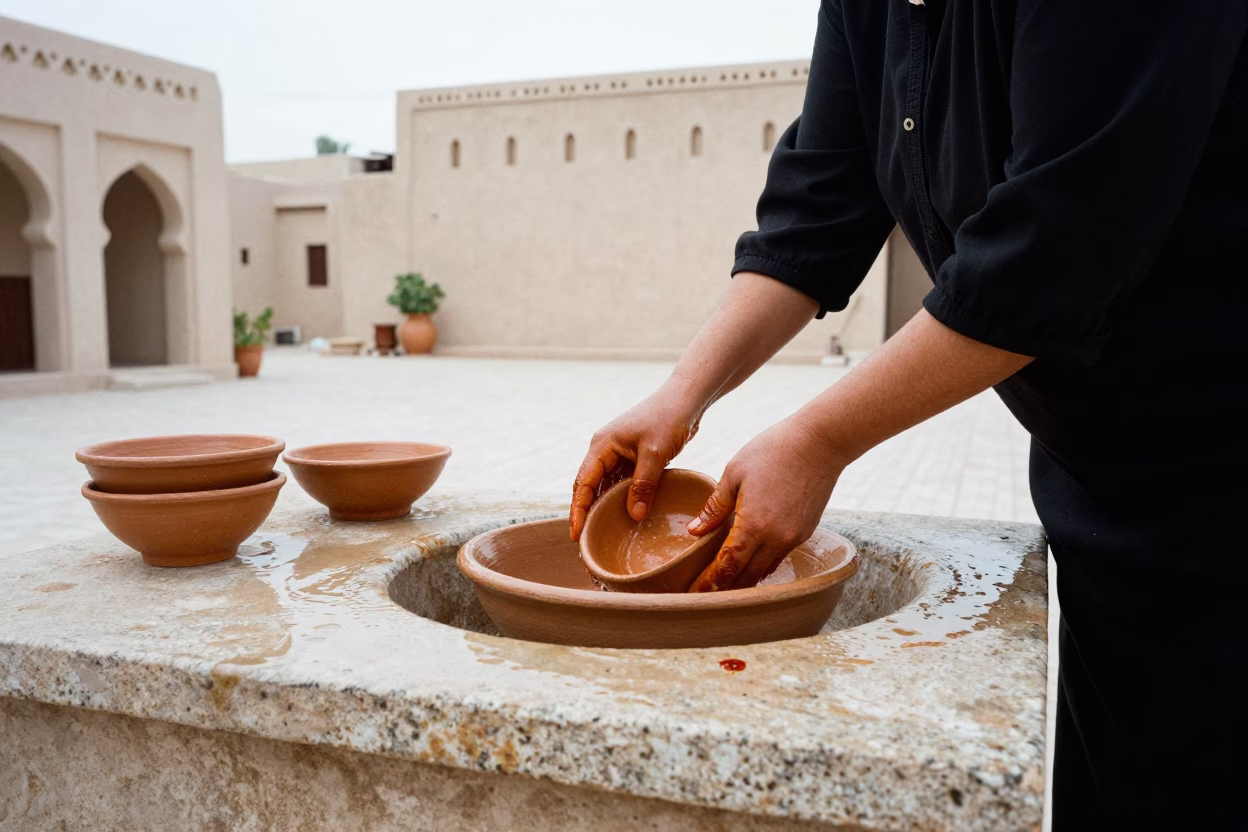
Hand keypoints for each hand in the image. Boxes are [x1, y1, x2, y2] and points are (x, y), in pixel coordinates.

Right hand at [570, 384, 705, 540]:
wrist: (685, 400)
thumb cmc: (668, 419)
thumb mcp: (655, 454)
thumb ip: (643, 485)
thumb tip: (633, 516)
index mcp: (602, 446)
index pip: (583, 484)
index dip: (577, 510)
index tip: (575, 535)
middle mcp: (605, 450)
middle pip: (589, 486)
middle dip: (585, 511)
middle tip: (585, 540)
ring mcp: (619, 453)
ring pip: (605, 486)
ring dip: (603, 506)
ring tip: (601, 532)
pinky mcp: (633, 457)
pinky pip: (621, 482)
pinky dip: (620, 498)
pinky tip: (624, 515)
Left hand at [686, 413, 847, 590]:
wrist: (820, 442)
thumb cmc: (773, 450)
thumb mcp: (734, 473)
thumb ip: (714, 506)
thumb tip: (694, 531)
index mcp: (754, 525)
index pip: (727, 565)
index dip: (710, 582)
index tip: (694, 593)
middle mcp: (776, 539)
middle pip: (746, 578)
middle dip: (725, 589)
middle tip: (705, 595)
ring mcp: (794, 538)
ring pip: (764, 570)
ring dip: (745, 580)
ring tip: (724, 584)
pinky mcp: (806, 532)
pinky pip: (779, 557)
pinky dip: (762, 565)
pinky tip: (750, 562)